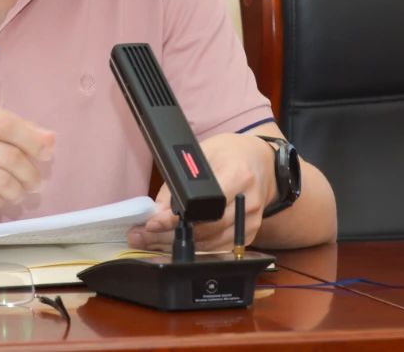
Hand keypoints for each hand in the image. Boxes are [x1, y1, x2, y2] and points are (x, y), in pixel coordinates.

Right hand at [0, 95, 55, 210]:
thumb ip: (10, 126)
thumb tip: (50, 139)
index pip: (8, 125)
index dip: (34, 141)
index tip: (47, 153)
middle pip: (9, 156)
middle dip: (30, 172)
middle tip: (36, 181)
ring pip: (1, 181)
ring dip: (18, 190)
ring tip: (21, 191)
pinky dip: (0, 200)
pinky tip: (1, 198)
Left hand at [126, 132, 274, 251]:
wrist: (262, 162)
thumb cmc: (230, 154)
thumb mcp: (203, 154)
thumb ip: (178, 182)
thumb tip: (156, 212)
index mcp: (238, 175)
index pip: (204, 204)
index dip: (176, 217)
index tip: (153, 222)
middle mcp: (247, 202)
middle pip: (205, 229)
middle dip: (169, 236)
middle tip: (141, 236)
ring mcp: (251, 221)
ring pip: (210, 243)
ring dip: (178, 245)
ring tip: (151, 240)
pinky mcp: (249, 234)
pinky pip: (219, 248)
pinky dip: (196, 248)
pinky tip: (176, 243)